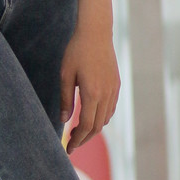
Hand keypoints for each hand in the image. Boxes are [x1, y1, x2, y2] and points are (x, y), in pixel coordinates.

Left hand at [60, 21, 119, 150]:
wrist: (96, 32)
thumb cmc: (77, 51)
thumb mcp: (65, 75)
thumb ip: (65, 99)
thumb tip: (63, 120)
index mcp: (92, 93)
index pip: (86, 125)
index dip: (77, 139)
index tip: (68, 147)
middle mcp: (106, 95)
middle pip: (97, 126)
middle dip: (84, 138)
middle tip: (72, 144)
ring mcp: (113, 90)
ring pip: (105, 119)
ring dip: (93, 129)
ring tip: (78, 131)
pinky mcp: (116, 84)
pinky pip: (110, 108)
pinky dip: (101, 118)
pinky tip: (91, 116)